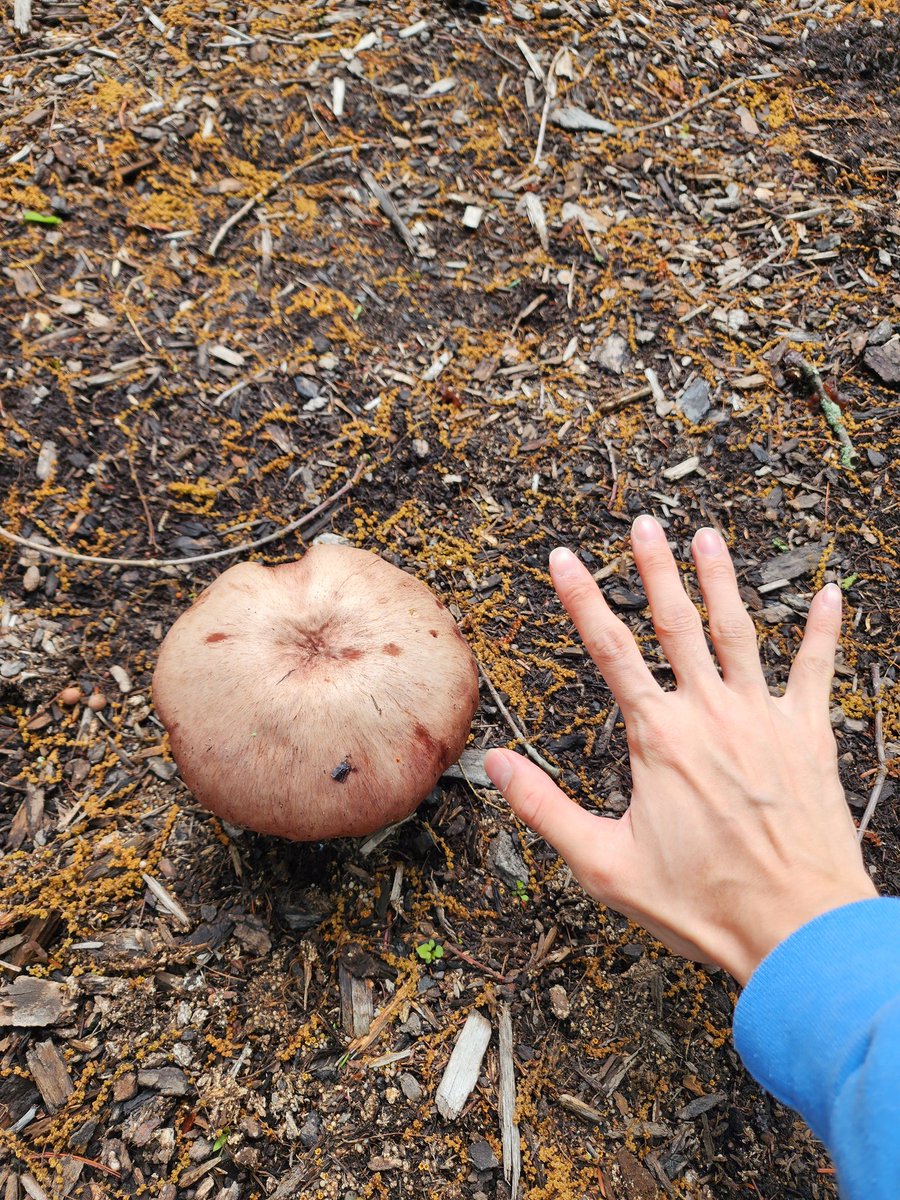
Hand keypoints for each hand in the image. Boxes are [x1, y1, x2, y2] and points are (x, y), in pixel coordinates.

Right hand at [485, 516, 875, 984]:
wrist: (797, 929)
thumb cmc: (701, 904)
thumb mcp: (604, 865)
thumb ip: (545, 809)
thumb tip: (494, 765)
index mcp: (658, 738)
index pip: (608, 650)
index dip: (581, 599)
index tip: (564, 557)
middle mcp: (710, 714)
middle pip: (676, 624)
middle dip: (655, 569)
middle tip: (645, 523)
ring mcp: (764, 720)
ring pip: (739, 633)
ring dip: (722, 581)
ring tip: (709, 536)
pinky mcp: (809, 737)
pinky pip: (816, 671)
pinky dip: (824, 631)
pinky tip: (832, 594)